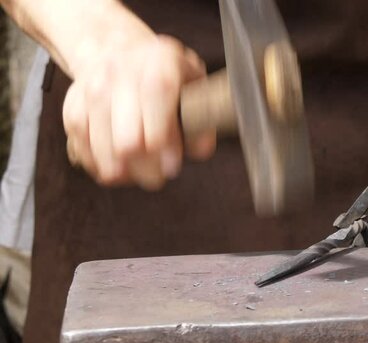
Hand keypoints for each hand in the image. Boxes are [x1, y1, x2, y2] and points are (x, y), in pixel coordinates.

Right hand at [63, 34, 213, 189]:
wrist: (115, 48)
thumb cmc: (162, 71)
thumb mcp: (193, 81)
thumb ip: (202, 116)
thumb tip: (200, 151)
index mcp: (158, 67)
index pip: (157, 116)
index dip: (166, 149)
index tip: (172, 167)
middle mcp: (119, 76)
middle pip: (128, 143)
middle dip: (146, 170)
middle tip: (157, 176)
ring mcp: (91, 93)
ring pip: (104, 153)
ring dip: (125, 174)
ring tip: (140, 174)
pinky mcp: (72, 111)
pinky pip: (85, 153)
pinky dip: (103, 168)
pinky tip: (120, 168)